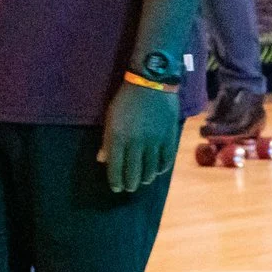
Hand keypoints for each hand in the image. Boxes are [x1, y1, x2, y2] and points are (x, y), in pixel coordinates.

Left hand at [99, 79, 180, 193]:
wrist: (152, 83)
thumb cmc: (126, 100)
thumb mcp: (111, 118)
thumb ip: (107, 141)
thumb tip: (102, 160)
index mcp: (119, 138)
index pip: (116, 168)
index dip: (115, 181)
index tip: (116, 188)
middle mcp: (137, 143)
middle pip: (134, 172)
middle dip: (130, 184)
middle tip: (129, 188)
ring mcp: (155, 142)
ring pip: (151, 169)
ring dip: (146, 178)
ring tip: (144, 180)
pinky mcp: (169, 138)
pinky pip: (166, 159)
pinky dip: (162, 168)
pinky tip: (158, 170)